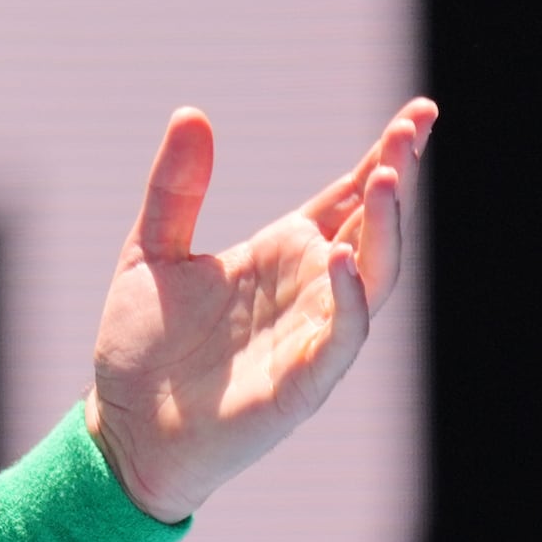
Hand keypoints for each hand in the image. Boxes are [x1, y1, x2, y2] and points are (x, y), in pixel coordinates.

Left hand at [87, 97, 435, 523]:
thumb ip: (175, 189)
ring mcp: (312, 334)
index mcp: (282, 254)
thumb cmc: (143, 347)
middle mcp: (310, 289)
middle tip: (413, 129)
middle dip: (396, 177)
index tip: (419, 112)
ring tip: (387, 178)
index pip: (349, 197)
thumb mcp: (150, 253)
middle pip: (372, 226)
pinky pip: (342, 335)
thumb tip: (191, 113)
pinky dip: (348, 298)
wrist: (122, 429)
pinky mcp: (304, 382)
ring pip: (372, 274)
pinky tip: (338, 258)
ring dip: (385, 228)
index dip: (385, 156)